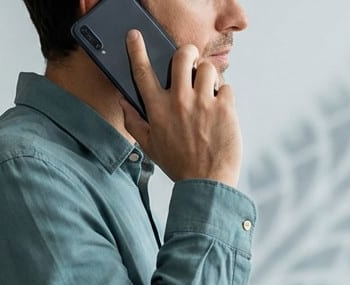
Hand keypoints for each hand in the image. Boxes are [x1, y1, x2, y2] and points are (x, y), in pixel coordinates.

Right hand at [122, 30, 241, 186]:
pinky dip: (224, 96)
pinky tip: (220, 111)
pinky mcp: (224, 107)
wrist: (206, 183)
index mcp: (157, 109)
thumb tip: (123, 101)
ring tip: (208, 91)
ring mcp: (202, 103)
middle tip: (190, 61)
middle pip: (182, 56)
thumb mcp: (149, 145)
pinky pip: (225, 87)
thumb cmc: (178, 164)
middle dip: (187, 53)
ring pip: (207, 67)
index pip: (142, 72)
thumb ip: (134, 121)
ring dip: (208, 76)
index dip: (136, 50)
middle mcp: (178, 101)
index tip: (134, 36)